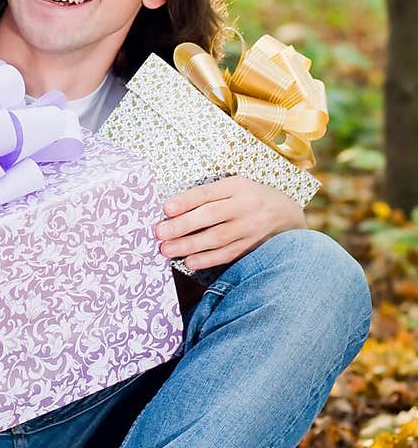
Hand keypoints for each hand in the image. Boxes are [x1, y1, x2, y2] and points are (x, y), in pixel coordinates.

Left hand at [155, 176, 305, 271]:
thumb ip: (209, 195)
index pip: (208, 193)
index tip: (166, 208)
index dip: (187, 201)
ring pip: (217, 238)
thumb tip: (173, 210)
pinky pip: (227, 254)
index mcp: (237, 186)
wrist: (287, 215)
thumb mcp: (235, 187)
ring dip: (190, 245)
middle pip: (211, 216)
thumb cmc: (250, 198)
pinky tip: (190, 261)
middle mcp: (245, 206)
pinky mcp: (252, 247)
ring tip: (167, 249)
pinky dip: (207, 259)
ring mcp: (250, 228)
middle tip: (160, 232)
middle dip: (183, 225)